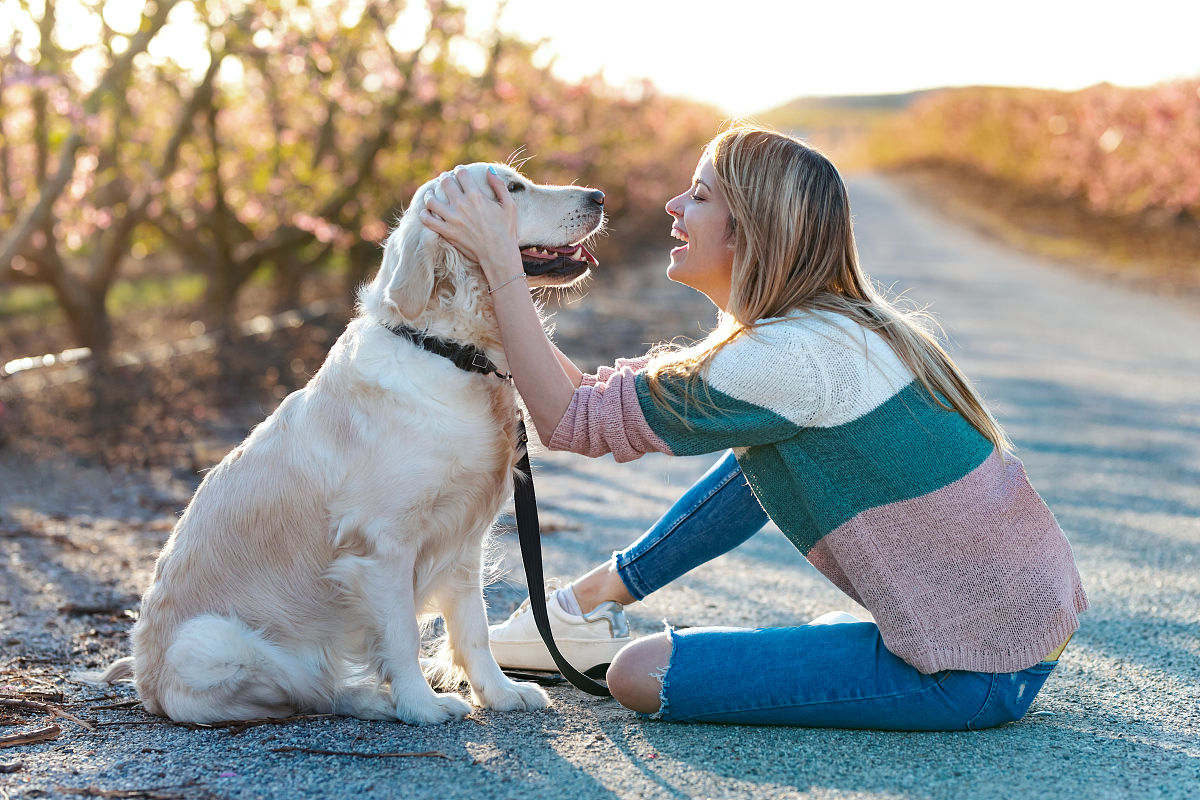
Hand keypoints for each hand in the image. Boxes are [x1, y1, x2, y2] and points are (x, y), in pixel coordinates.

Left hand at [421, 166, 521, 284]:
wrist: (499, 255)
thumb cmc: (506, 230)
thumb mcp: (509, 205)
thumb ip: (499, 185)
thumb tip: (489, 169)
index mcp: (476, 196)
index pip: (461, 174)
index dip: (459, 170)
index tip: (459, 173)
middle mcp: (462, 205)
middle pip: (445, 182)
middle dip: (444, 178)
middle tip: (445, 181)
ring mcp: (452, 219)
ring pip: (431, 200)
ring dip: (430, 194)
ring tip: (432, 194)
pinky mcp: (447, 232)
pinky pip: (427, 220)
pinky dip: (424, 214)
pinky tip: (427, 212)